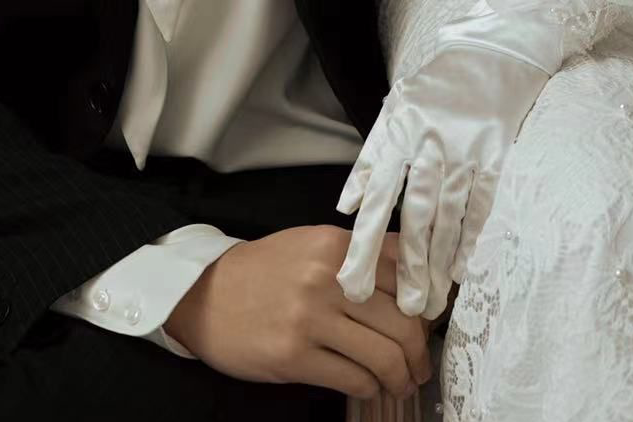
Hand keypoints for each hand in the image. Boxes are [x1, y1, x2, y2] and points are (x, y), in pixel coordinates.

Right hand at [166, 226, 430, 402]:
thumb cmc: (265, 270)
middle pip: (402, 320)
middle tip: (419, 365)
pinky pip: (352, 378)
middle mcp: (327, 278)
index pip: (404, 274)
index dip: (425, 305)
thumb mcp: (313, 245)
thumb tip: (413, 275)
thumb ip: (360, 255)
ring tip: (400, 383)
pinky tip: (368, 387)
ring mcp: (310, 318)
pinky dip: (369, 387)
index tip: (428, 324)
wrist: (204, 294)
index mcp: (336, 245)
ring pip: (383, 355)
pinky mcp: (294, 356)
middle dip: (419, 351)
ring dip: (400, 377)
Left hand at [337, 38, 549, 321]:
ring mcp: (466, 149)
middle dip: (405, 266)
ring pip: (449, 217)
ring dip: (437, 264)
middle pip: (415, 215)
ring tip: (427, 303)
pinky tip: (461, 271)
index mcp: (401, 133)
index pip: (377, 196)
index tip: (349, 282)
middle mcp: (431, 143)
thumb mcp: (395, 113)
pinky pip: (482, 204)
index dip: (362, 242)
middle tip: (397, 310)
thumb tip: (345, 206)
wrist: (493, 52)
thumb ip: (371, 159)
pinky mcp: (497, 154)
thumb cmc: (437, 89)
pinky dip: (471, 238)